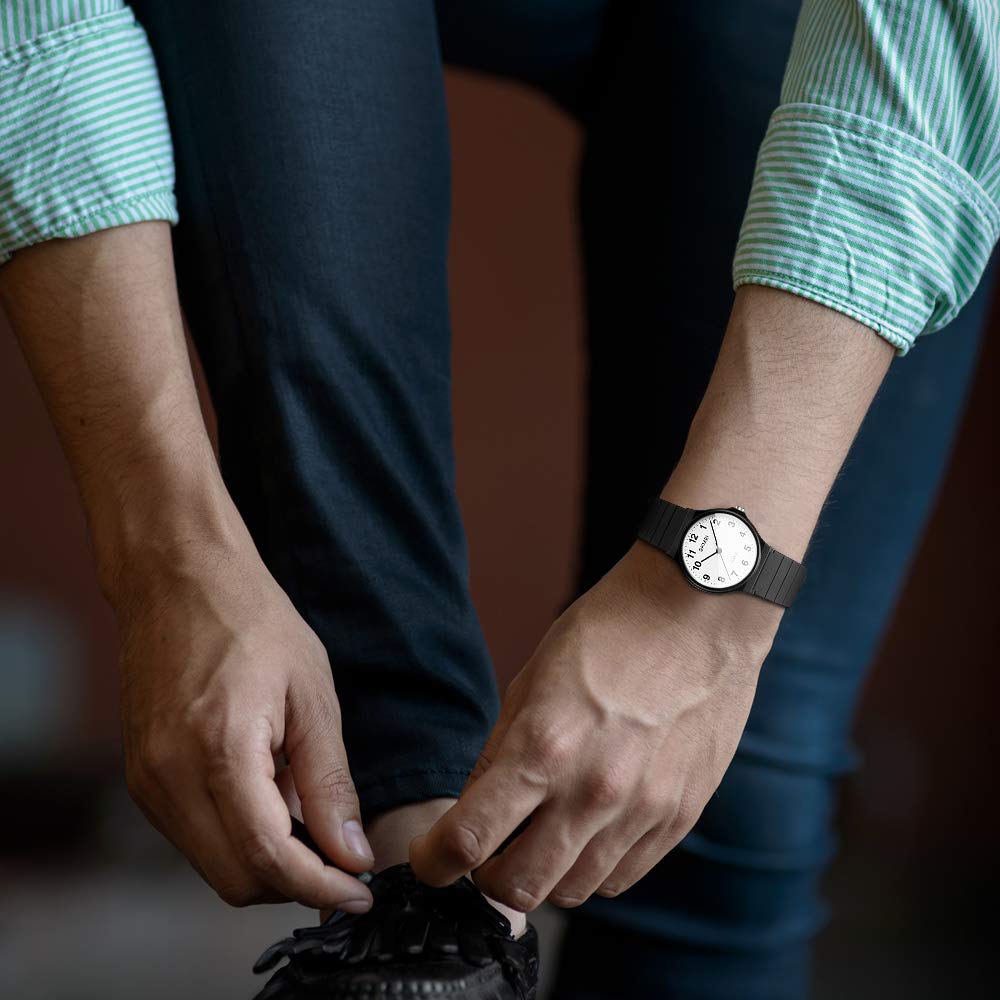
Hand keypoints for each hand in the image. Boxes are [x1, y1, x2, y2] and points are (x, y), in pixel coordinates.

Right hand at [115, 534, 374, 910]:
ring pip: (212, 864)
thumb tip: (351, 853)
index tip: (360, 892)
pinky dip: (238, 835)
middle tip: (344, 860)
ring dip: (268, 861)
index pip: (269, 858)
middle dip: (296, 884)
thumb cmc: (252, 621)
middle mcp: (169, 778)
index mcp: (218, 751)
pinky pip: (194, 835)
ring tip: (309, 814)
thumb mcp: (312, 695)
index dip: (321, 887)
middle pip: (235, 880)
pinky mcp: (142, 775)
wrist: (179, 579)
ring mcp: (147, 780)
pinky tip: (272, 795)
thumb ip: (329, 781)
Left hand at [410, 542, 780, 909]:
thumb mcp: (533, 678)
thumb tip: (476, 806)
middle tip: (485, 854)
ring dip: (544, 876)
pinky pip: (623, 876)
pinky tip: (587, 833)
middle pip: (520, 887)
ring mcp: (642, 810)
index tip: (430, 862)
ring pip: (573, 890)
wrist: (699, 613)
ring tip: (540, 838)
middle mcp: (593, 791)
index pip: (469, 838)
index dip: (435, 862)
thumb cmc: (610, 632)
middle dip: (487, 881)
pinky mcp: (680, 816)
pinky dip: (593, 868)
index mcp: (544, 747)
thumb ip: (501, 750)